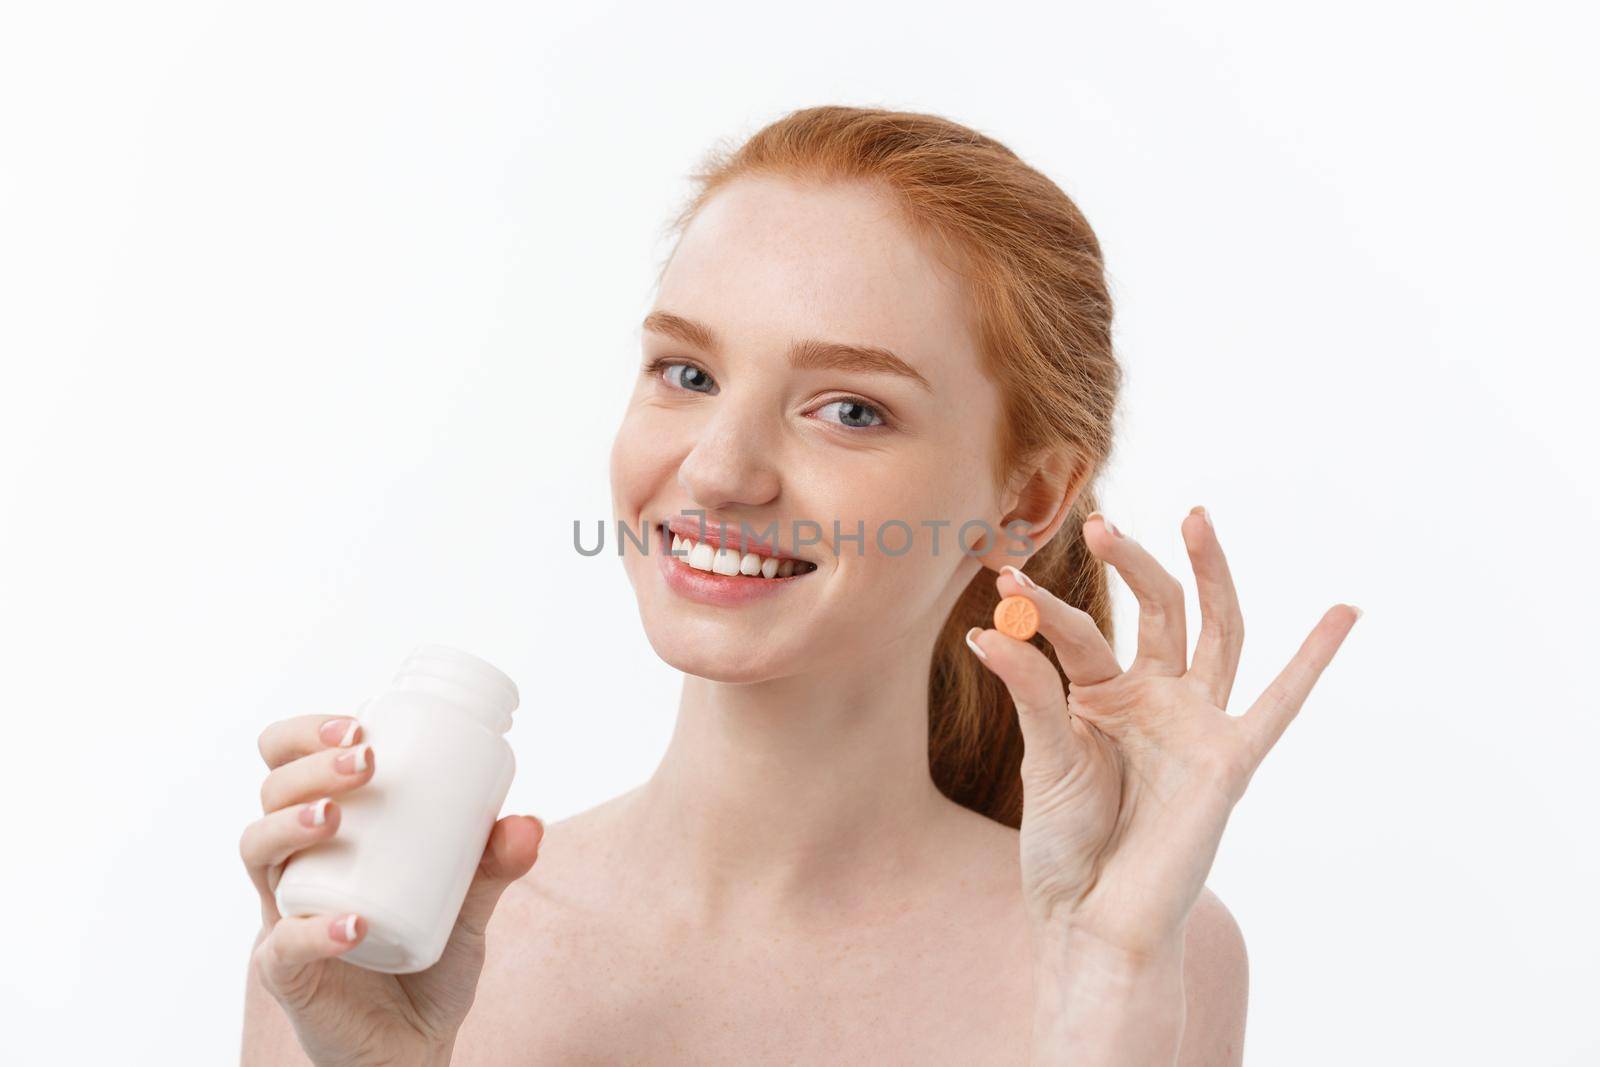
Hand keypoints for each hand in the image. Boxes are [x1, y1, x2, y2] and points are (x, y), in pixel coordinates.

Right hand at [240, 713, 543, 1066]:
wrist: (414, 1049)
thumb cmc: (427, 964)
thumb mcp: (469, 905)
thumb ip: (496, 866)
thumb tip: (529, 824)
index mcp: (326, 838)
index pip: (289, 767)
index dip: (305, 735)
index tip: (357, 723)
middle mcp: (295, 870)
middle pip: (270, 797)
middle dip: (309, 767)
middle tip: (365, 761)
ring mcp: (283, 918)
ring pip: (257, 853)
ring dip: (292, 824)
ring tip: (336, 818)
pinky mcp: (288, 974)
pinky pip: (282, 945)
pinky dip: (317, 931)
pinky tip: (356, 923)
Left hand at [968, 507, 1358, 958]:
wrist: (1093, 916)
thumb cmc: (1064, 844)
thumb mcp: (1043, 758)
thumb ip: (1030, 691)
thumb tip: (987, 629)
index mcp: (1102, 694)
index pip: (1080, 632)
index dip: (1045, 607)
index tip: (1006, 579)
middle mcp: (1153, 697)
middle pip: (1156, 611)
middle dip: (1133, 565)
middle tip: (1099, 524)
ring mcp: (1195, 723)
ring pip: (1213, 631)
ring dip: (1209, 574)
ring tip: (1196, 517)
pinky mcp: (1229, 758)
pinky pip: (1279, 705)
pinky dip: (1313, 660)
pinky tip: (1343, 612)